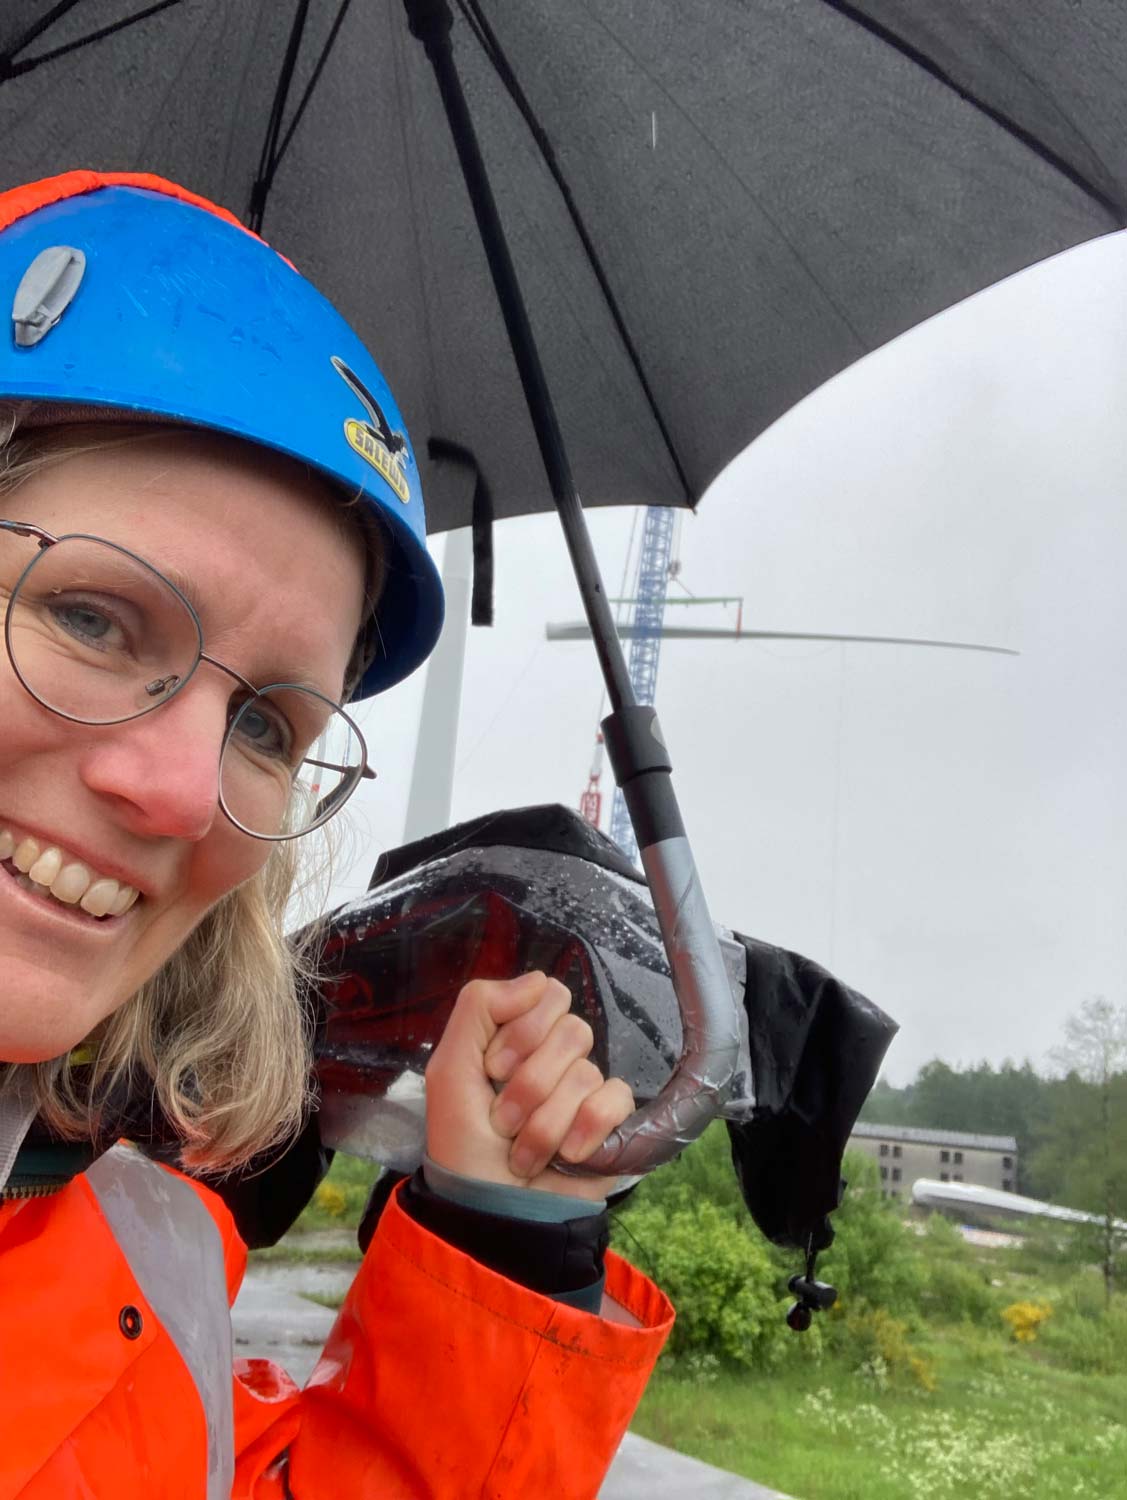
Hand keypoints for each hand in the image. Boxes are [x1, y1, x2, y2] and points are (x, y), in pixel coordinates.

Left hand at [424, 971, 633, 1200]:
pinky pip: (616, 1099)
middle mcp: (556, 1056)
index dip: (522, 1032)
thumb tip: (538, 981)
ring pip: (587, 1073)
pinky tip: (565, 1156)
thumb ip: (479, 1008)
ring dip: (545, 1122)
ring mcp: (585, 1088)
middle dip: (529, 1084)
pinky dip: (584, 1130)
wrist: (488, 1211)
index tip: (492, 1070)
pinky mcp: (610, 1121)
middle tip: (503, 1118)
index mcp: (519, 1036)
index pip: (548, 994)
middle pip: (572, 1031)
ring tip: (522, 1151)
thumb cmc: (463, 1144)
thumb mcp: (449, 1070)